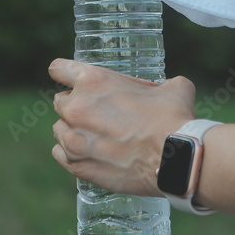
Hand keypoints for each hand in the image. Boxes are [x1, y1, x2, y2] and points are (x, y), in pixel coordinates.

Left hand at [48, 58, 195, 196]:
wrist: (175, 160)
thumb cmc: (173, 119)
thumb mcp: (171, 88)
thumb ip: (159, 85)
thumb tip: (167, 89)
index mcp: (93, 81)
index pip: (58, 69)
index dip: (64, 73)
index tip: (69, 80)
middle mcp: (77, 107)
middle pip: (60, 101)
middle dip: (75, 105)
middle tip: (96, 113)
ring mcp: (74, 139)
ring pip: (59, 129)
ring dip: (72, 130)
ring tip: (93, 136)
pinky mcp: (78, 165)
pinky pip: (59, 154)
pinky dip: (70, 153)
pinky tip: (86, 153)